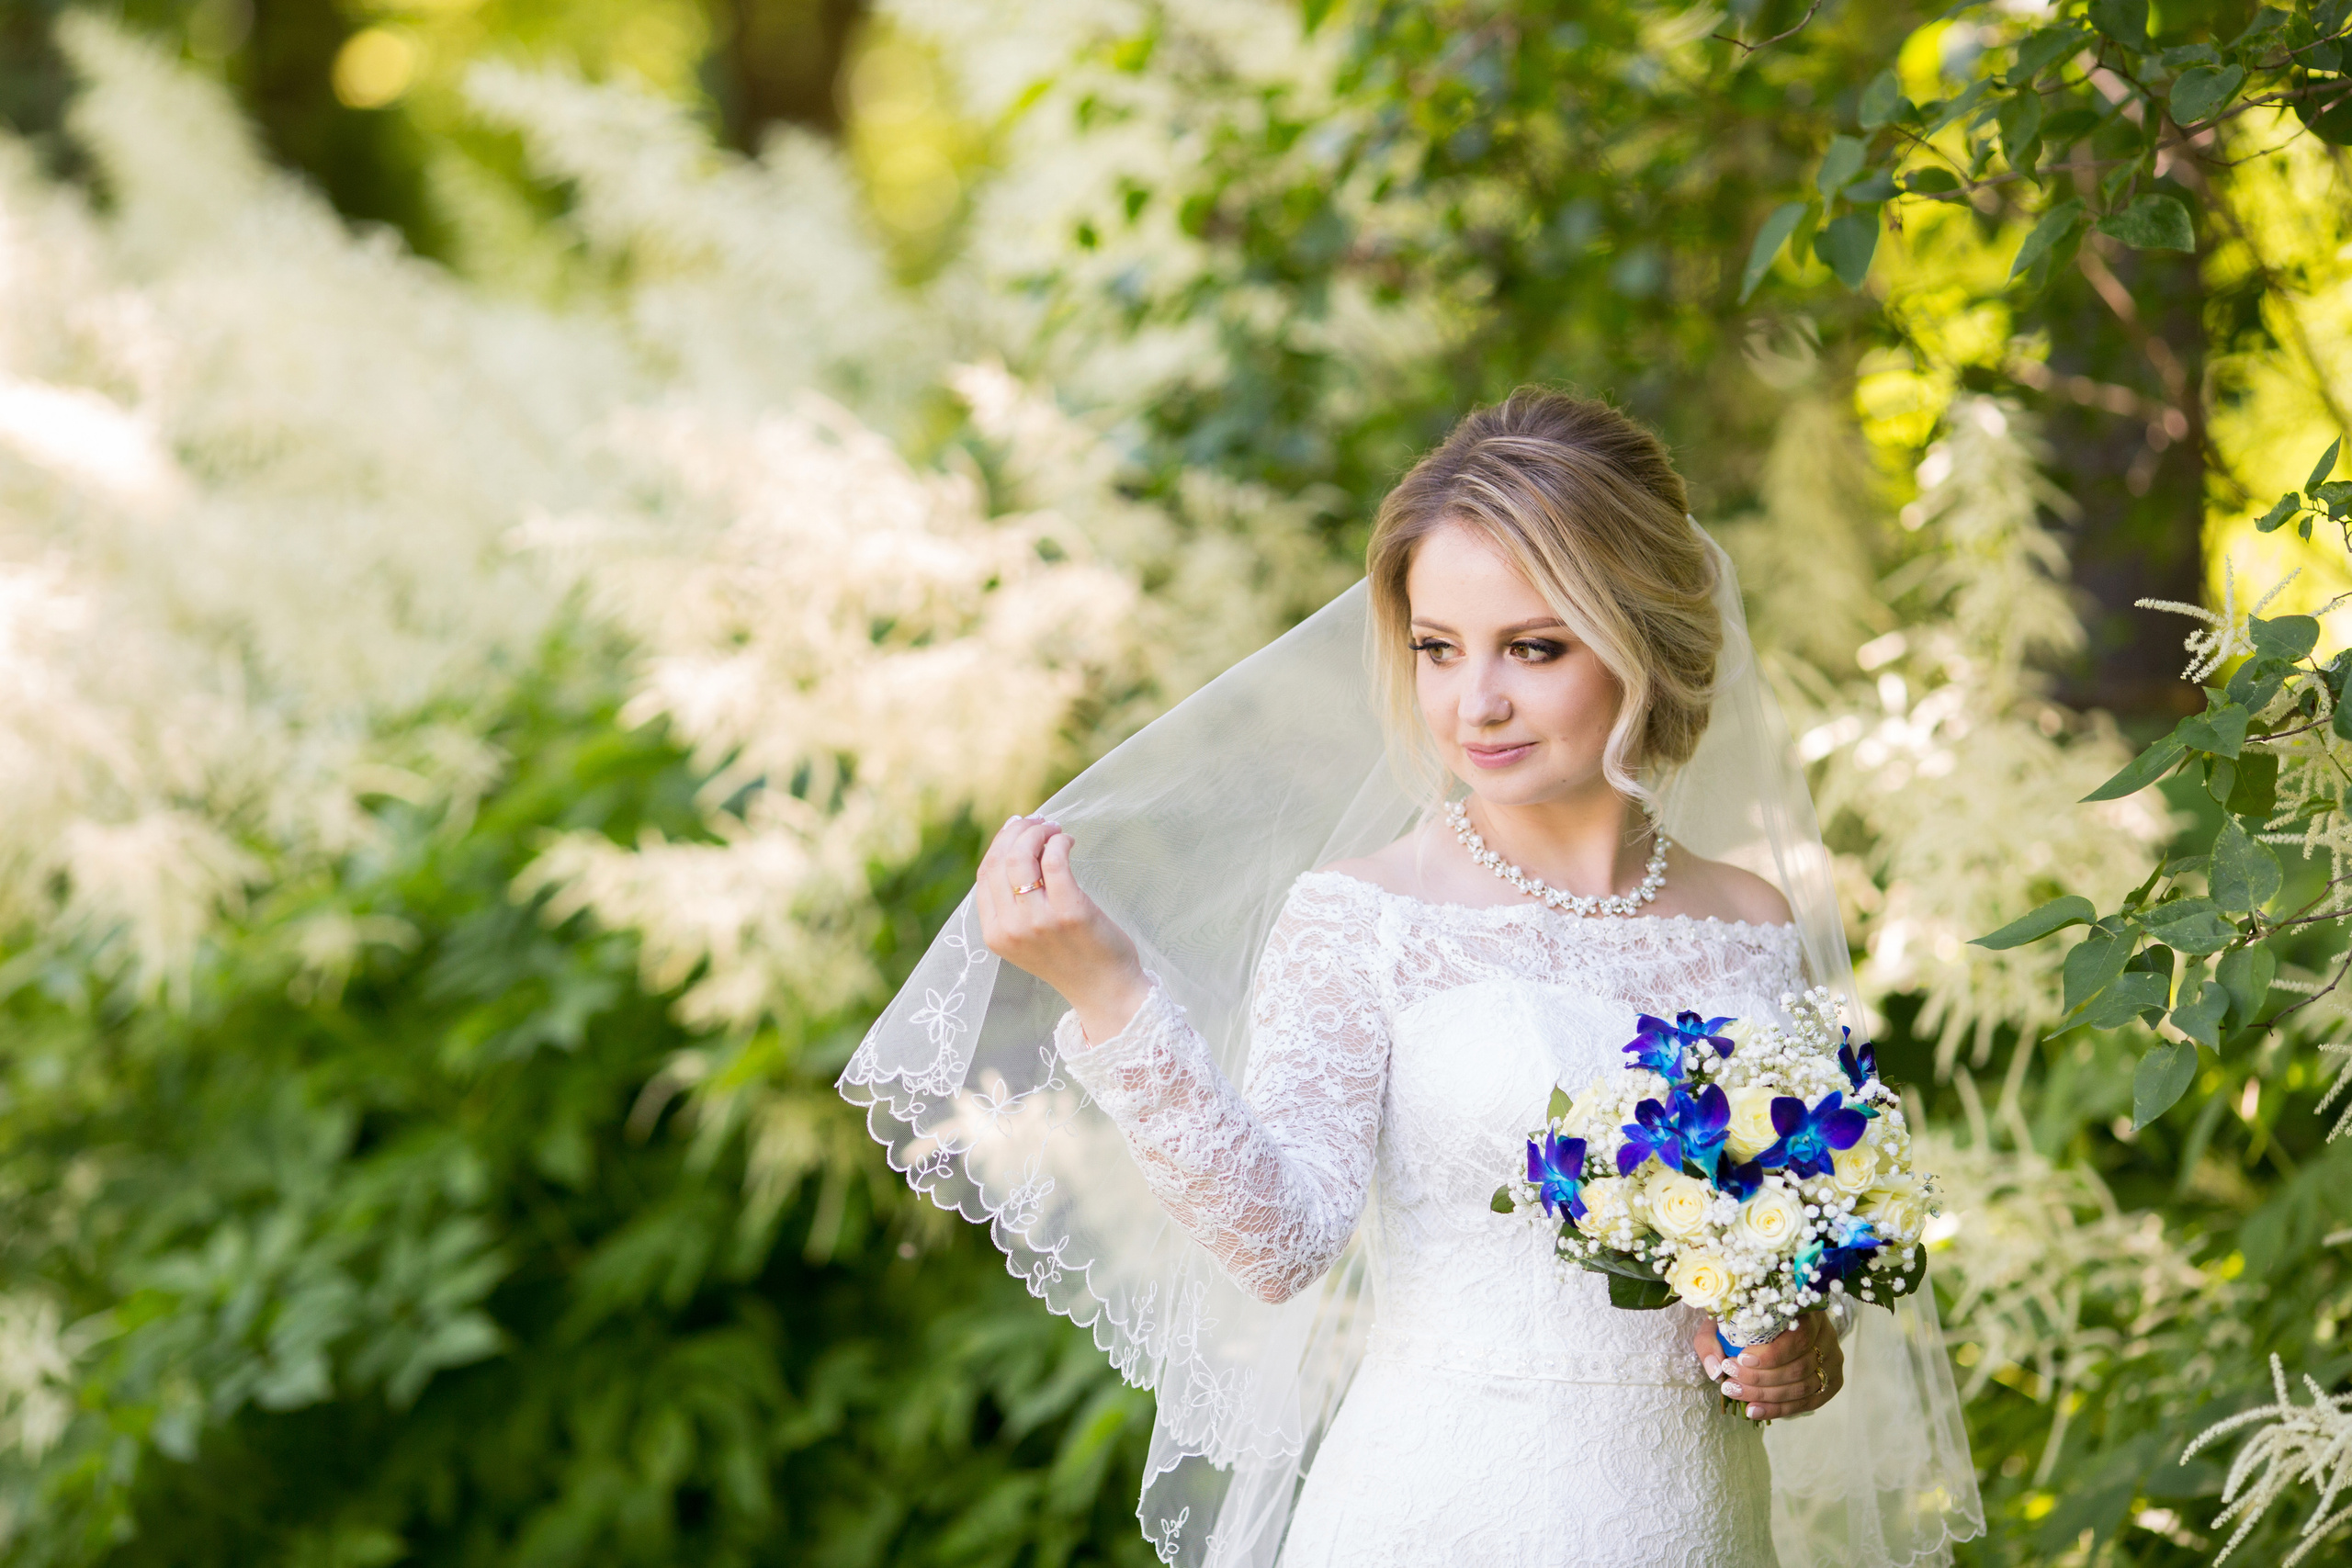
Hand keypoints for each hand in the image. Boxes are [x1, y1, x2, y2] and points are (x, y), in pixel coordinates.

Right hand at [976, 815, 1149, 1043]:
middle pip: (1000, 861)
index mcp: (995, 934)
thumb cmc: (1071, 958)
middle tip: (1039, 823)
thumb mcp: (1027, 938)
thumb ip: (1013, 904)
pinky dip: (1059, 843)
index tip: (1017, 828)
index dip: (1000, 844)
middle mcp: (1011, 928)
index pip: (984, 874)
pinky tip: (1068, 842)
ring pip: (1022, 857)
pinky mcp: (1070, 913)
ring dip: (1038, 833)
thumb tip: (1012, 846)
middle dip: (1018, 832)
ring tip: (1054, 830)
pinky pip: (1055, 862)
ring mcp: (1039, 921)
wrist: (1105, 992)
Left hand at [1691, 1312, 1843, 1421]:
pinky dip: (1778, 1409)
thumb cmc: (1747, 1318)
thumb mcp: (1725, 1318)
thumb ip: (1713, 1338)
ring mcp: (1831, 1361)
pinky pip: (1806, 1403)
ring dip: (1766, 1396)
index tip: (1740, 1359)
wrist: (1771, 1322)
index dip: (1771, 1354)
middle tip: (1729, 1381)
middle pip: (1799, 1367)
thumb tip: (1715, 1369)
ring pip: (1803, 1387)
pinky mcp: (1830, 1383)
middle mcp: (1826, 1336)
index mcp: (1807, 1312)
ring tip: (1736, 1393)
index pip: (1799, 1337)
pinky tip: (1753, 1410)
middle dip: (1760, 1379)